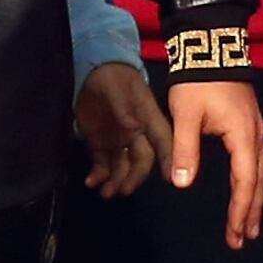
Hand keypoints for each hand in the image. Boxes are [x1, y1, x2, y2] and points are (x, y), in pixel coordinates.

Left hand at [75, 61, 169, 197]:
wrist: (93, 70)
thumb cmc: (113, 76)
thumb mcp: (117, 87)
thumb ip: (124, 107)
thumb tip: (133, 127)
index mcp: (148, 120)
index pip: (163, 143)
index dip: (168, 161)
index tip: (170, 179)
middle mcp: (137, 134)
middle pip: (140, 161)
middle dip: (133, 178)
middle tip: (123, 190)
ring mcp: (118, 140)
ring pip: (121, 167)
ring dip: (115, 181)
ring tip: (106, 193)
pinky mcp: (100, 142)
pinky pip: (102, 163)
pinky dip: (98, 174)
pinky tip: (91, 181)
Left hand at [165, 78, 262, 246]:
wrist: (211, 48)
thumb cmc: (197, 82)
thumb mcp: (186, 116)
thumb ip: (185, 149)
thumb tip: (182, 183)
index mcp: (243, 138)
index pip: (244, 182)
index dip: (239, 209)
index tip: (234, 232)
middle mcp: (255, 138)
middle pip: (257, 182)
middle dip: (250, 212)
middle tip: (243, 239)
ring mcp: (255, 132)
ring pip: (258, 173)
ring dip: (253, 200)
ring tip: (247, 225)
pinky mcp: (249, 127)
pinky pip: (254, 162)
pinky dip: (251, 183)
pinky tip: (245, 192)